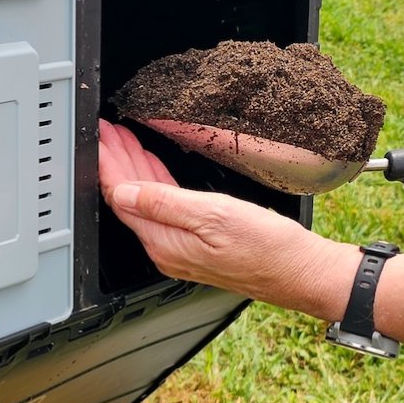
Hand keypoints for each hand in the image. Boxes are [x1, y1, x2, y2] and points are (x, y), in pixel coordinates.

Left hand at [98, 120, 356, 318]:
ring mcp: (181, 247)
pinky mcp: (197, 243)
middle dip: (117, 161)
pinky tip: (152, 167)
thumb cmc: (266, 248)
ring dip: (134, 168)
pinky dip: (155, 181)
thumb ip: (165, 203)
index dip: (109, 163)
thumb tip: (125, 192)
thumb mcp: (213, 215)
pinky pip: (165, 207)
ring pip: (146, 200)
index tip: (101, 137)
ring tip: (123, 139)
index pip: (122, 197)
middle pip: (130, 198)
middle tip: (107, 130)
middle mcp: (167, 249)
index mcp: (164, 242)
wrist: (301, 273)